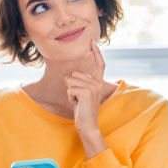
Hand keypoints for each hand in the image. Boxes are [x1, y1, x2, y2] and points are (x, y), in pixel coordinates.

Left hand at [65, 40, 107, 156]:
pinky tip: (77, 104)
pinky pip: (70, 89)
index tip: (93, 42)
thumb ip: (76, 83)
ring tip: (78, 102)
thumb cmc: (83, 111)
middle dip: (71, 86)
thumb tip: (68, 78)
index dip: (96, 53)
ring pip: (71, 81)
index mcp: (98, 83)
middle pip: (75, 74)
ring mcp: (93, 87)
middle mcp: (97, 83)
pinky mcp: (86, 92)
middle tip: (79, 99)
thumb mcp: (79, 94)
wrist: (88, 126)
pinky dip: (70, 97)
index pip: (99, 65)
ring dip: (70, 93)